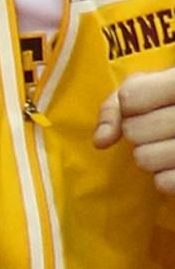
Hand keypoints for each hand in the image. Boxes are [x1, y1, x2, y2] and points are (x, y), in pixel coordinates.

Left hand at [95, 70, 174, 193]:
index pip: (130, 97)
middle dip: (139, 131)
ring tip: (168, 144)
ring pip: (145, 159)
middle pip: (134, 131)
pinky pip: (164, 183)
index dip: (131, 104)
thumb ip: (117, 105)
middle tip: (161, 126)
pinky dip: (165, 177)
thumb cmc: (173, 97)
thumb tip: (100, 141)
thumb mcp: (150, 85)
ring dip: (150, 154)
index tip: (150, 102)